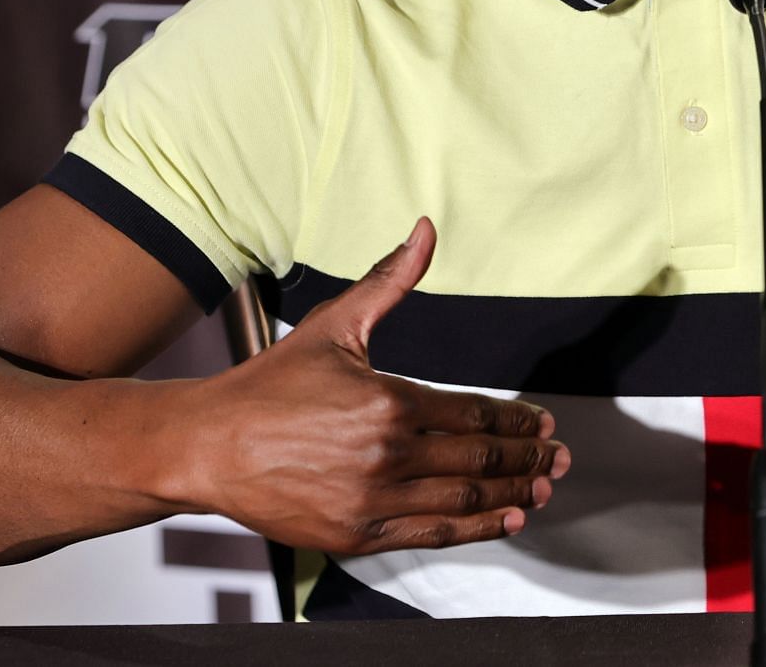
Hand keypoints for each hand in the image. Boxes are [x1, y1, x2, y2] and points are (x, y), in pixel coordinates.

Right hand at [186, 217, 567, 552]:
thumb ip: (390, 281)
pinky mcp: (356, 536)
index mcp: (389, 401)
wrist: (207, 446)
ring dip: (514, 492)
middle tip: (557, 456)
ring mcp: (372, 500)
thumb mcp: (335, 326)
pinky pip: (432, 534)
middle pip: (481, 458)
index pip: (476, 414)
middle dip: (529, 457)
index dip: (519, 420)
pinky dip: (476, 527)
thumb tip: (425, 230)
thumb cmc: (269, 387)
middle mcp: (387, 454)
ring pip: (465, 498)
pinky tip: (504, 518)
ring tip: (542, 487)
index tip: (543, 423)